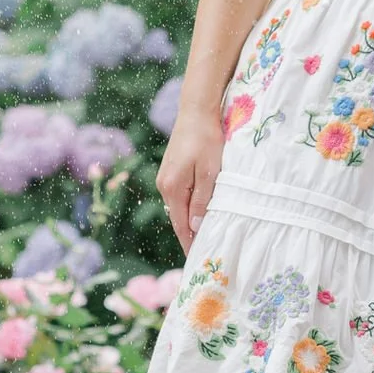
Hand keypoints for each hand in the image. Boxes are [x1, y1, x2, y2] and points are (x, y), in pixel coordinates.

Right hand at [155, 112, 225, 253]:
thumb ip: (202, 201)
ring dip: (190, 221)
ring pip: (179, 207)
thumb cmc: (206, 140)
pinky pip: (179, 196)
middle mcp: (164, 185)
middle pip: (178, 218)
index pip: (181, 225)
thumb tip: (195, 227)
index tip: (198, 260)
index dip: (190, 243)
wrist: (196, 112)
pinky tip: (199, 212)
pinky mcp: (170, 171)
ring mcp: (165, 178)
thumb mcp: (209, 173)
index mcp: (172, 188)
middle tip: (205, 252)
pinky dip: (188, 207)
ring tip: (204, 236)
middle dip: (190, 235)